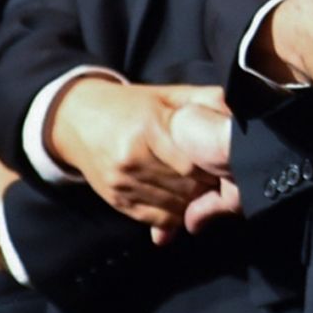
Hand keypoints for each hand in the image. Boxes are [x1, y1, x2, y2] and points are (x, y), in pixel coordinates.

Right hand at [44, 77, 229, 229]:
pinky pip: (153, 219)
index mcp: (148, 128)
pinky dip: (173, 216)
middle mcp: (131, 158)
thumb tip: (237, 115)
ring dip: (192, 204)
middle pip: (184, 188)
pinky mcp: (114, 199)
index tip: (226, 167)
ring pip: (171, 208)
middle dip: (207, 189)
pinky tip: (182, 204)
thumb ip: (206, 100)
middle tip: (221, 183)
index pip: (191, 164)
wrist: (75, 118)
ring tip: (204, 192)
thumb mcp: (168, 94)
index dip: (213, 170)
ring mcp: (120, 182)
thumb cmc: (132, 104)